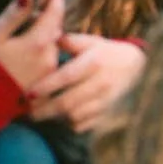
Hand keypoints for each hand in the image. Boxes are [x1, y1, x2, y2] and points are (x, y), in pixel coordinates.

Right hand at [0, 0, 66, 94]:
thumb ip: (14, 14)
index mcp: (39, 42)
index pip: (55, 14)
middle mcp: (51, 57)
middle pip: (54, 29)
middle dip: (46, 18)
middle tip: (29, 13)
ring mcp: (49, 72)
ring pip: (52, 45)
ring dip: (43, 37)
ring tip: (21, 36)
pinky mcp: (45, 84)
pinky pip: (48, 61)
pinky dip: (41, 52)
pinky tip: (24, 54)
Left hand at [27, 33, 145, 131]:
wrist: (135, 66)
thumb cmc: (105, 52)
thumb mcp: (90, 41)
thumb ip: (68, 41)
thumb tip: (46, 38)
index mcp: (94, 63)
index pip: (67, 77)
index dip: (46, 86)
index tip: (28, 93)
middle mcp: (101, 83)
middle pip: (67, 103)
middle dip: (44, 110)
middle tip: (28, 112)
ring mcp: (105, 101)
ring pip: (74, 116)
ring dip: (55, 118)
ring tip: (41, 114)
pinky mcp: (107, 113)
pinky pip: (84, 125)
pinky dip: (70, 124)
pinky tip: (62, 118)